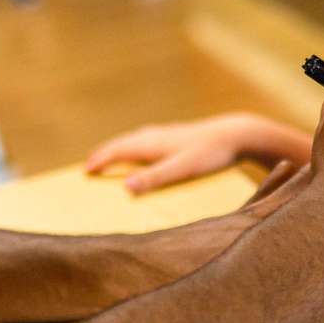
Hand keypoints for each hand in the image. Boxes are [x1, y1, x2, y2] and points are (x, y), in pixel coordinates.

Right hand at [85, 113, 309, 194]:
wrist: (238, 134)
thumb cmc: (211, 154)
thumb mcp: (181, 170)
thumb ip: (154, 179)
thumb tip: (124, 189)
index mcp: (151, 144)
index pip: (117, 151)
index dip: (100, 161)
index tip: (85, 171)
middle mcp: (155, 135)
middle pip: (123, 143)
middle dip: (105, 153)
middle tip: (90, 164)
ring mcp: (167, 133)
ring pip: (136, 139)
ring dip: (120, 148)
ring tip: (113, 155)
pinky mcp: (179, 135)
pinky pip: (149, 139)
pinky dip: (137, 146)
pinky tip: (147, 148)